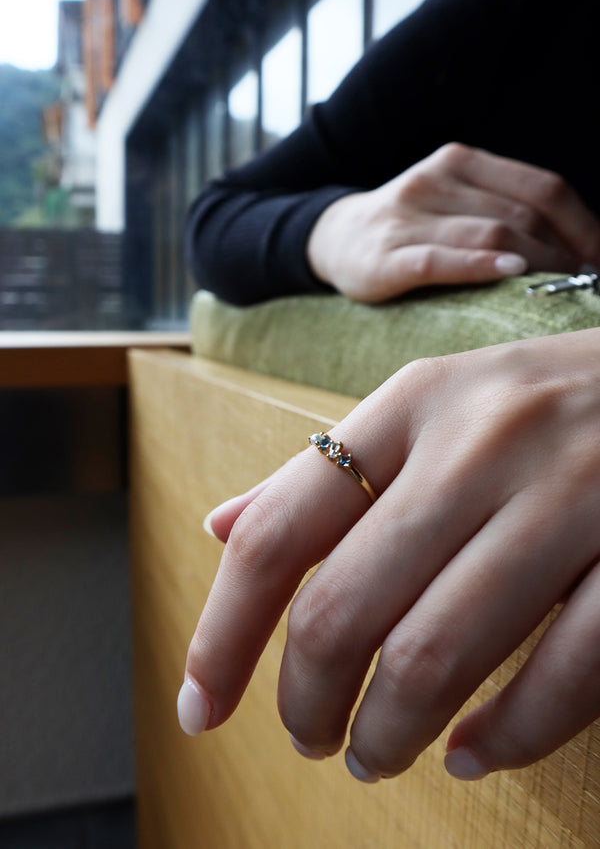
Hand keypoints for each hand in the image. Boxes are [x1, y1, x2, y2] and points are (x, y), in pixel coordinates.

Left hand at [179, 328, 599, 782]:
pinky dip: (503, 739)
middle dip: (306, 701)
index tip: (200, 704)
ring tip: (374, 750)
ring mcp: (569, 499)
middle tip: (309, 735)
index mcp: (414, 403)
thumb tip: (223, 529)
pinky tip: (471, 751)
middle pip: (344, 610)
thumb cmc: (540, 401)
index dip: (224, 633)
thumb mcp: (430, 404)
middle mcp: (481, 444)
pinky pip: (559, 678)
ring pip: (435, 658)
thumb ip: (328, 469)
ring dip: (386, 733)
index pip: (283, 532)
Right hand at [306, 143, 599, 301]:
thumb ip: (502, 209)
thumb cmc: (410, 225)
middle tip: (586, 282)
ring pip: (489, 235)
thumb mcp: (454, 199)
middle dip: (564, 253)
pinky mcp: (385, 257)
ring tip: (564, 288)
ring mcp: (407, 218)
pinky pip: (440, 260)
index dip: (582, 223)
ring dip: (537, 263)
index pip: (540, 187)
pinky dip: (479, 267)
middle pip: (521, 215)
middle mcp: (435, 181)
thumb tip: (574, 244)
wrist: (335, 239)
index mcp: (460, 162)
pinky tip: (511, 274)